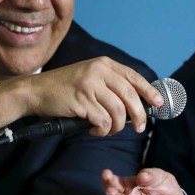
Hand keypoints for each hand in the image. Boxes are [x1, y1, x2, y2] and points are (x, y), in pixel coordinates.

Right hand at [0, 57, 162, 135]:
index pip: (134, 77)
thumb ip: (111, 84)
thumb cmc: (65, 88)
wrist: (35, 91)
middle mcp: (99, 71)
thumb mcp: (90, 76)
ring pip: (118, 111)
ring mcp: (89, 85)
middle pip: (130, 95)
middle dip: (139, 115)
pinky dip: (102, 130)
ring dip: (117, 126)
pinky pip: (102, 120)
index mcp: (104, 64)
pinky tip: (94, 130)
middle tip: (139, 128)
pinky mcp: (81, 101)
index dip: (149, 91)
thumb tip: (137, 103)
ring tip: (109, 130)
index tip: (158, 103)